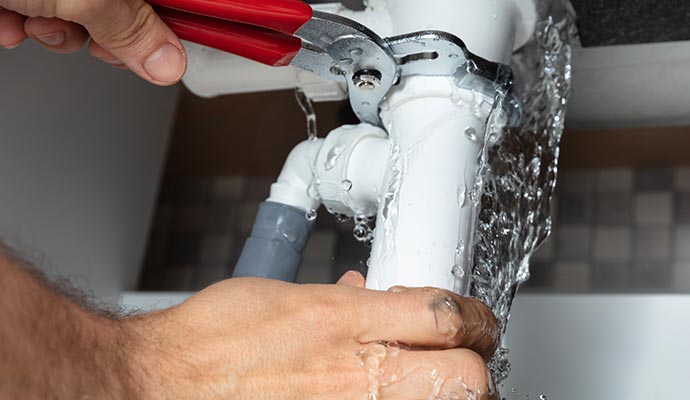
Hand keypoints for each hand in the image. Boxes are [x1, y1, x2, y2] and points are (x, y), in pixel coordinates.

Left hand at [0, 0, 185, 84]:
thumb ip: (130, 27)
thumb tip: (170, 63)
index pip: (168, 4)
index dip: (167, 29)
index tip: (159, 56)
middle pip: (126, 13)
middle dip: (101, 34)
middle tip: (88, 34)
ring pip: (80, 20)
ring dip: (55, 32)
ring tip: (34, 19)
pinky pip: (41, 14)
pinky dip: (24, 25)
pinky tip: (10, 18)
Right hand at [127, 272, 499, 398]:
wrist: (167, 383)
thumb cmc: (216, 339)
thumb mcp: (289, 296)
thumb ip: (343, 300)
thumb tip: (371, 294)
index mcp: (343, 320)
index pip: (444, 314)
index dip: (472, 315)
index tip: (471, 318)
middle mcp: (354, 373)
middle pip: (467, 376)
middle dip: (473, 360)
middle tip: (463, 352)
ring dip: (446, 389)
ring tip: (427, 377)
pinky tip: (385, 393)